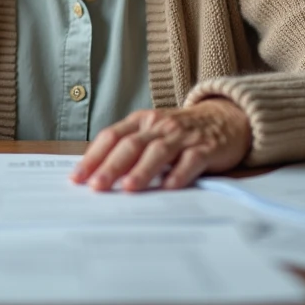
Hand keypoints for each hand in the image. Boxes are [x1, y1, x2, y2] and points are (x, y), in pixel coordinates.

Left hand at [70, 98, 252, 191]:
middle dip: (111, 166)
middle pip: (131, 145)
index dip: (93, 156)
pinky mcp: (205, 148)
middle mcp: (159, 125)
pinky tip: (169, 187)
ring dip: (142, 170)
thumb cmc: (182, 130)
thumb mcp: (153, 131)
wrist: (227, 117)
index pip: (111, 137)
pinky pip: (190, 161)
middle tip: (96, 186)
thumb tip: (96, 174)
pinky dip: (179, 174)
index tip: (77, 178)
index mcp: (141, 121)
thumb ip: (129, 147)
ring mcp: (182, 136)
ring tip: (128, 187)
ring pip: (158, 152)